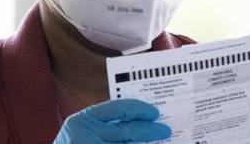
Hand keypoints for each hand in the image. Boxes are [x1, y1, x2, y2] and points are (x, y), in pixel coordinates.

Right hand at [53, 98, 172, 142]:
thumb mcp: (84, 130)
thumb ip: (106, 124)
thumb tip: (140, 120)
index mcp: (84, 120)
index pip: (118, 108)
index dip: (139, 109)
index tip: (154, 112)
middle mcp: (86, 135)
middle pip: (128, 131)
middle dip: (150, 130)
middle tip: (165, 130)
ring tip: (161, 141)